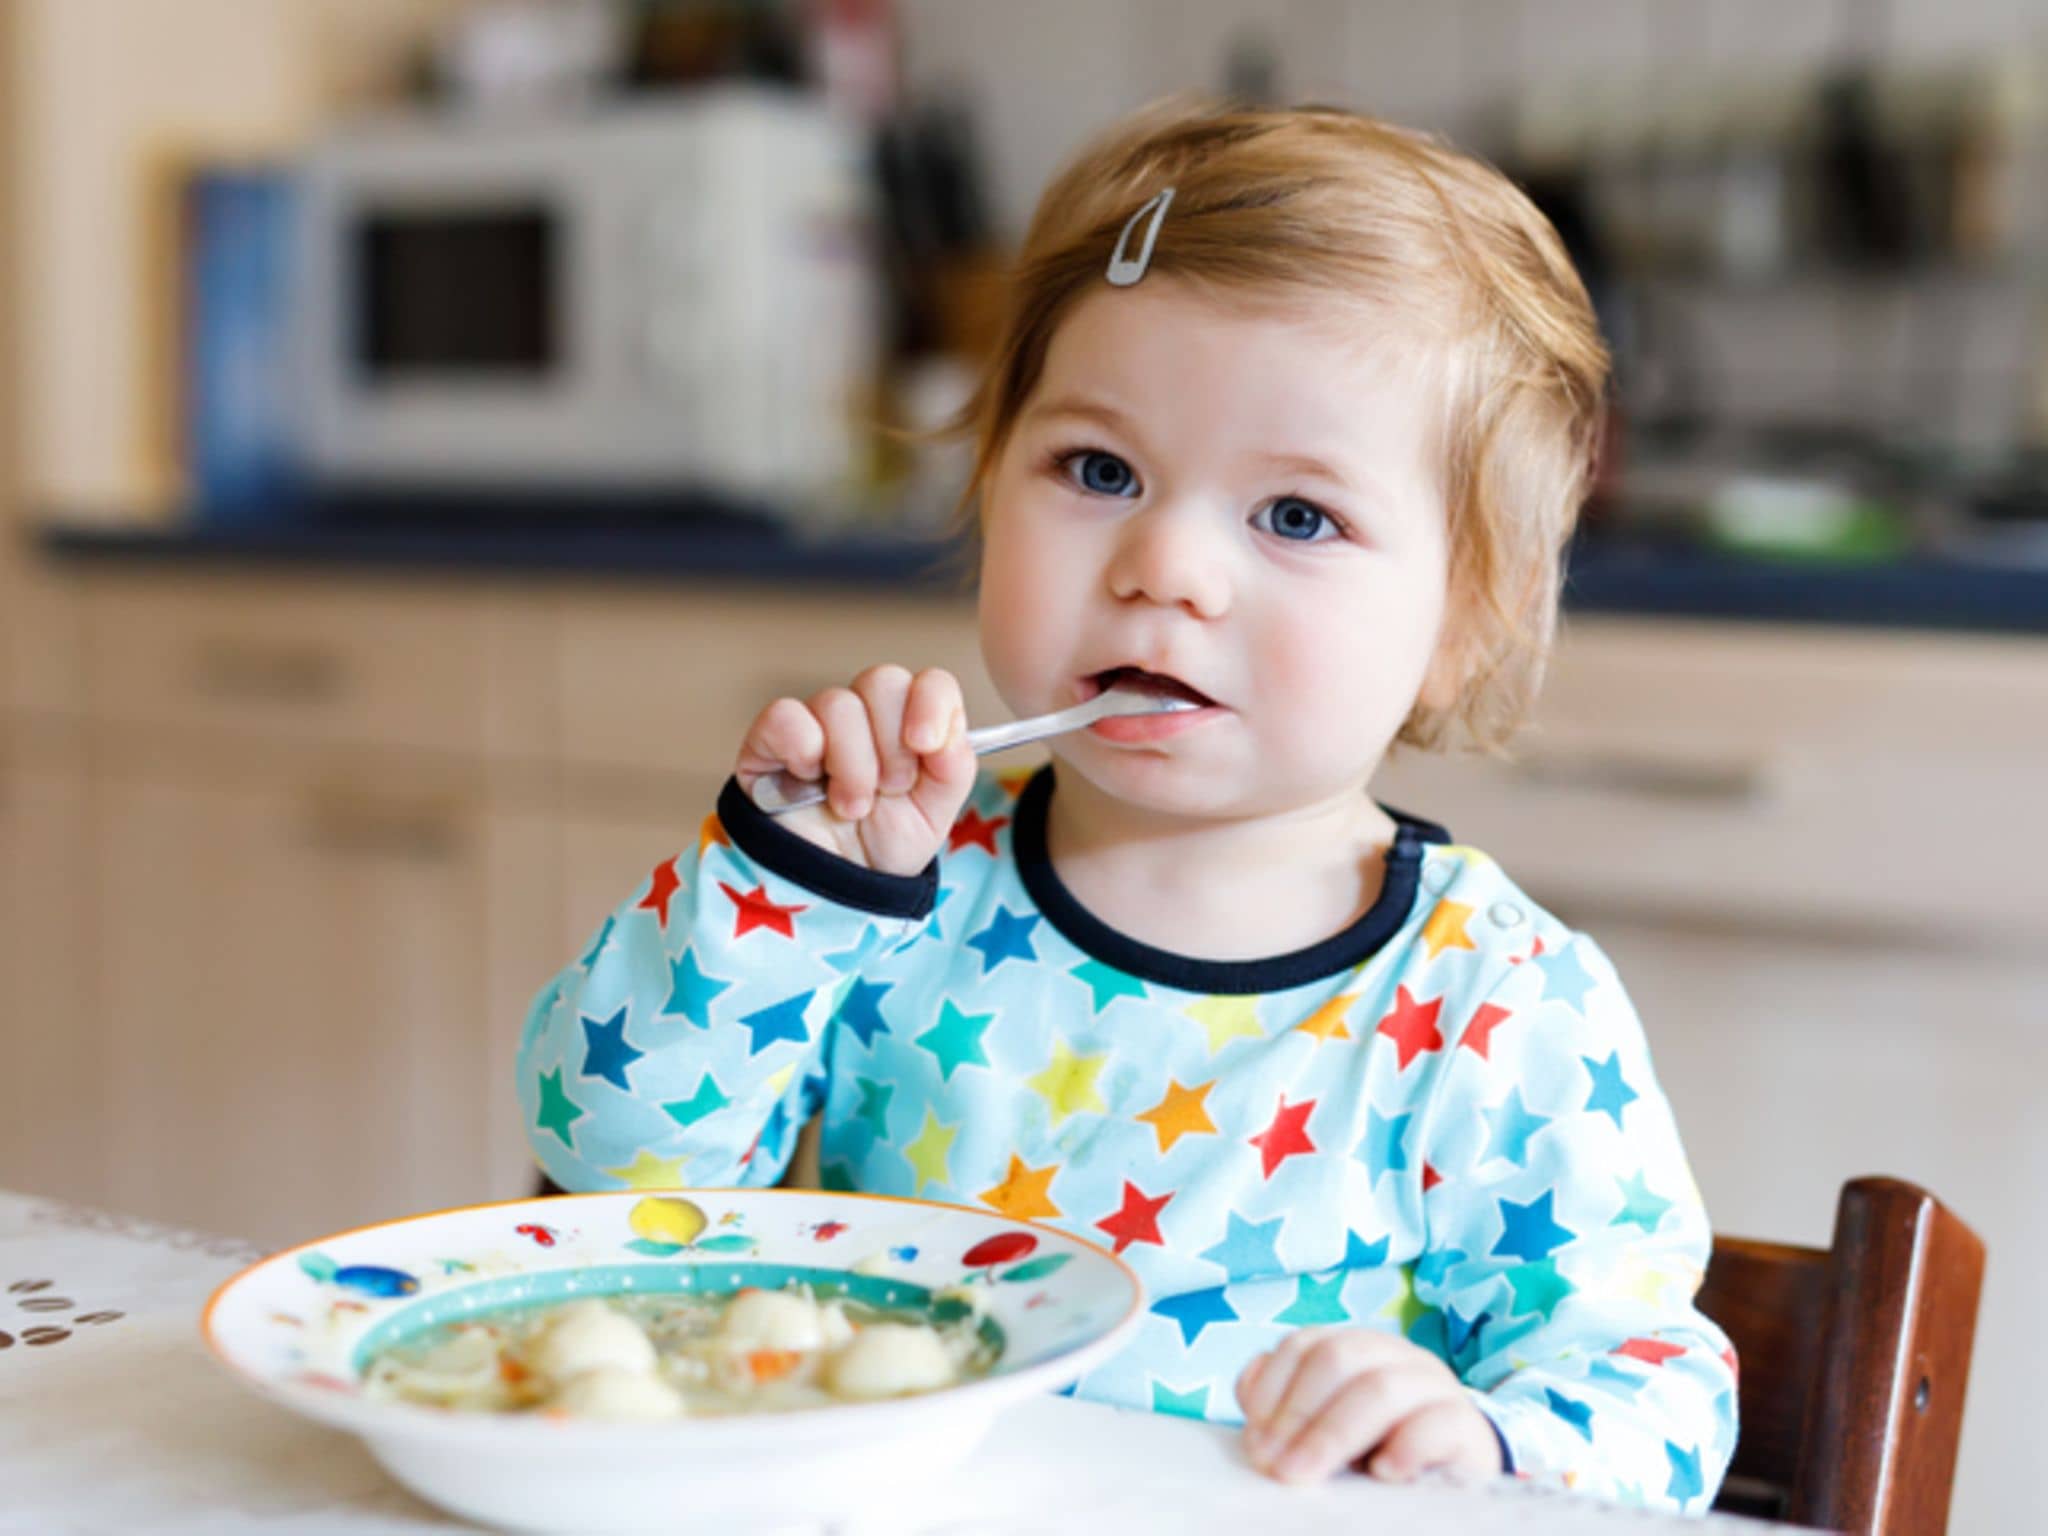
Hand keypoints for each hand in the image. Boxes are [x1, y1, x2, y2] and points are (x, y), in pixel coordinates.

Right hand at [735, 665, 976, 877]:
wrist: (833, 892)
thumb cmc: (882, 846)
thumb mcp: (934, 814)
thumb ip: (953, 767)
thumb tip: (946, 734)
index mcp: (909, 724)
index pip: (930, 682)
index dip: (932, 705)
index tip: (926, 744)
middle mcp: (863, 715)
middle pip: (883, 681)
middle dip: (892, 746)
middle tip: (889, 789)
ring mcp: (815, 723)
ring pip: (838, 704)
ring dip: (852, 766)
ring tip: (852, 807)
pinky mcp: (769, 739)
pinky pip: (785, 716)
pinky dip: (802, 750)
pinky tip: (808, 783)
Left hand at [1235, 1327, 1504, 1485]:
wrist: (1455, 1478)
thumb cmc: (1376, 1452)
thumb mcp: (1326, 1430)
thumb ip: (1287, 1408)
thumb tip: (1248, 1389)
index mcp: (1357, 1349)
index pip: (1307, 1344)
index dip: (1273, 1388)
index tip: (1254, 1441)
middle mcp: (1396, 1356)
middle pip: (1340, 1358)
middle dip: (1298, 1412)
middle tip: (1275, 1467)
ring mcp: (1435, 1387)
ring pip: (1382, 1388)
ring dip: (1334, 1434)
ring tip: (1305, 1475)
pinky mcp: (1467, 1427)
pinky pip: (1439, 1423)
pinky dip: (1406, 1447)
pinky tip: (1382, 1474)